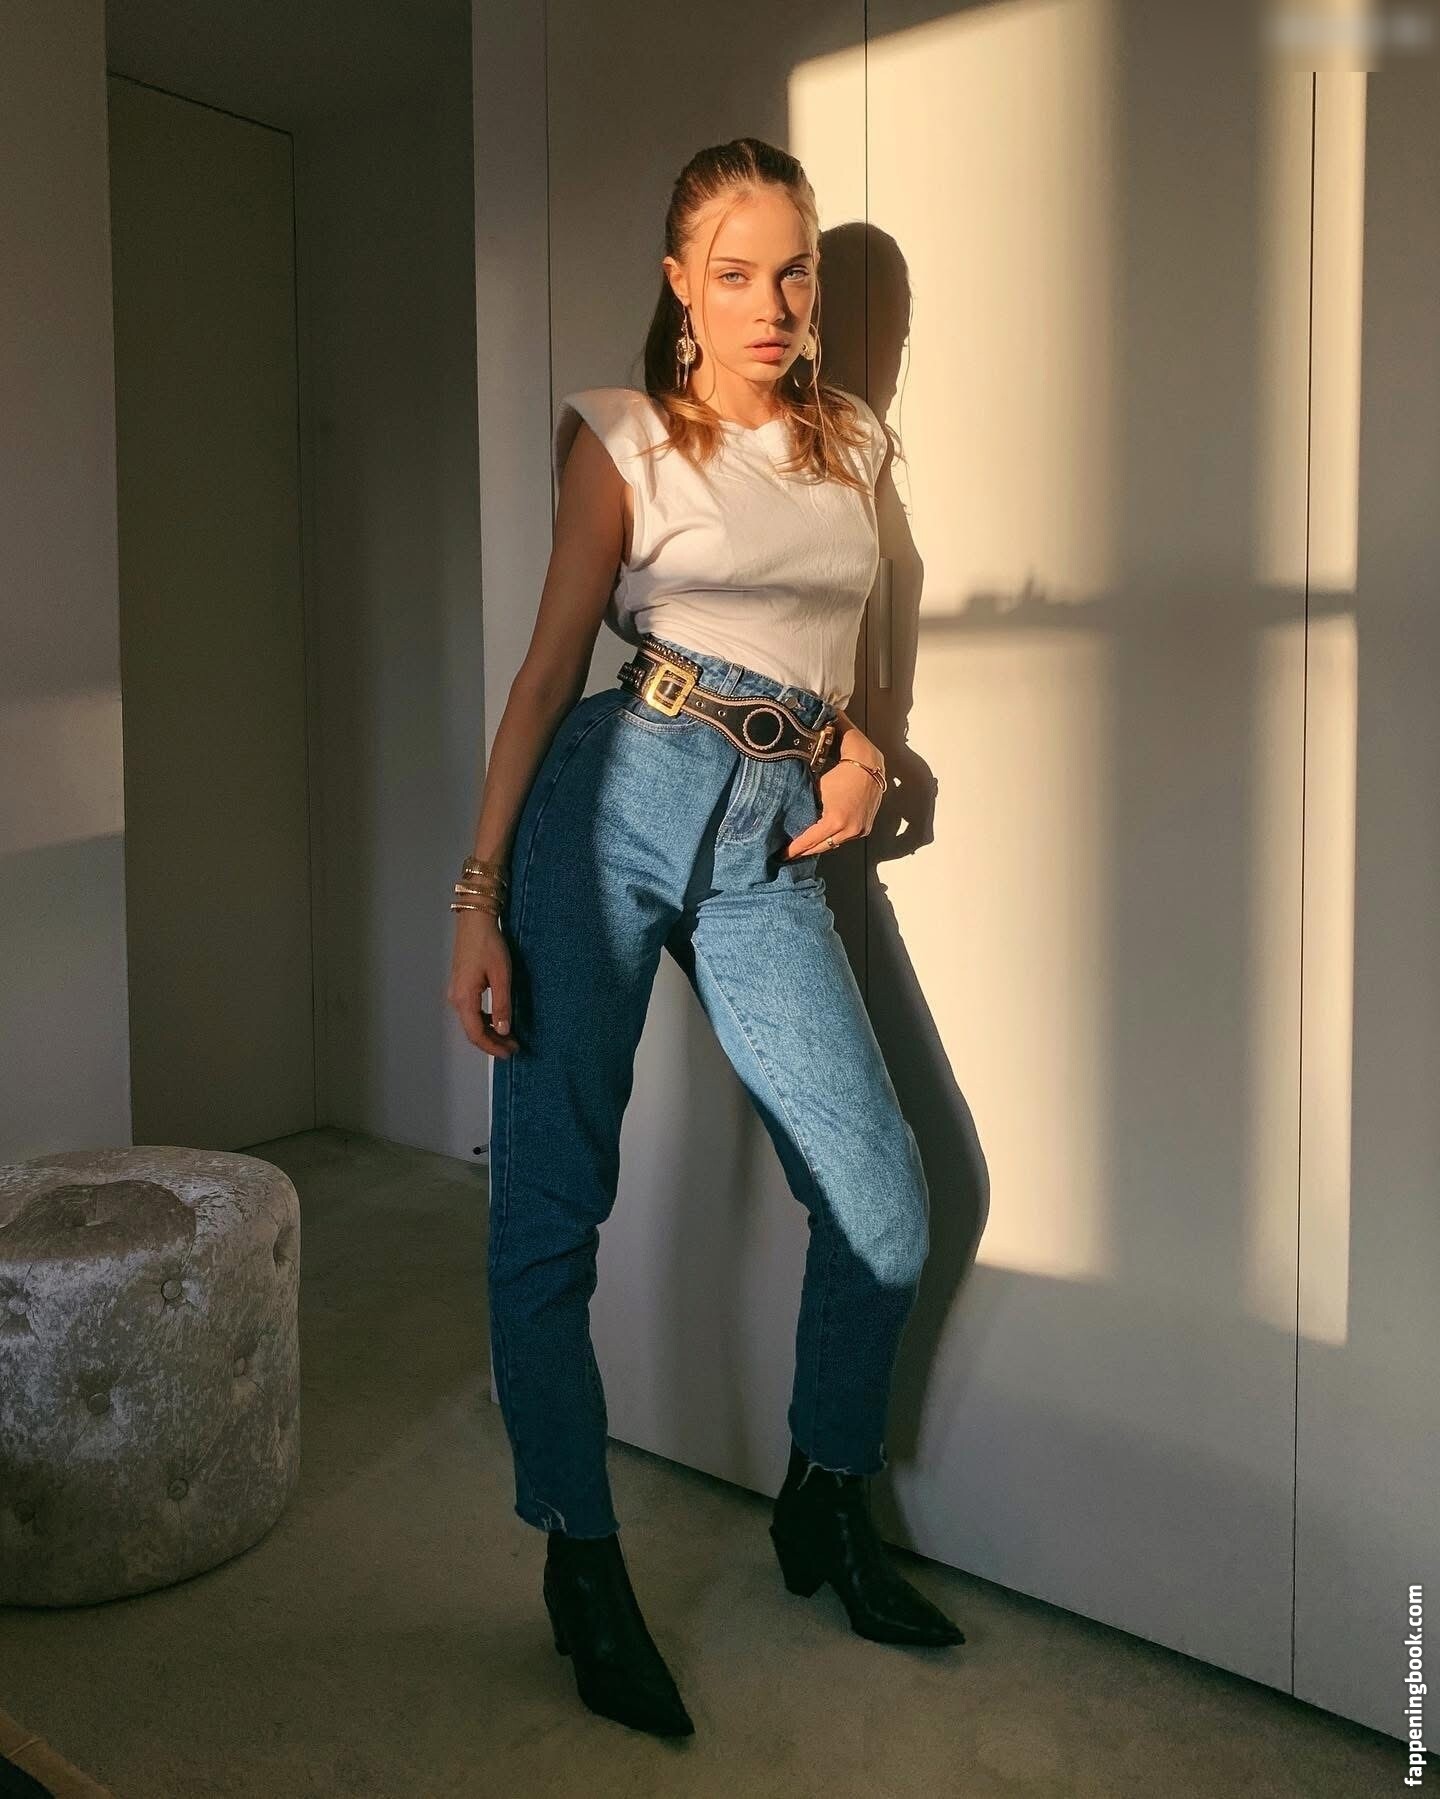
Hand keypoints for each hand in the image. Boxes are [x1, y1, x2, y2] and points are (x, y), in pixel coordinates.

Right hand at [447, 910, 516, 1057]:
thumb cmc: (489, 945)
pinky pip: (471, 1011)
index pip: (476, 1034)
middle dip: (492, 1042)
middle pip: (472, 1031)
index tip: (510, 1052)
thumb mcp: (501, 976)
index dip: (493, 1047)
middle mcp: (456, 999)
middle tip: (513, 1047)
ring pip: (471, 1022)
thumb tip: (503, 1030)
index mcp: (464, 998)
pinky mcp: (461, 986)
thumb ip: (502, 1005)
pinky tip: (498, 1020)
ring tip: (508, 1037)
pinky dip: (484, 1020)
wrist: (475, 922)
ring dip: (489, 1032)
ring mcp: (456, 992)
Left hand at [784, 752, 886, 859]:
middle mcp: (849, 830)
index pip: (810, 840)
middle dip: (805, 852)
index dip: (795, 849)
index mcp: (835, 821)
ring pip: (834, 844)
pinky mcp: (865, 829)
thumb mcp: (819, 792)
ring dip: (820, 845)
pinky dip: (834, 838)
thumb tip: (799, 822)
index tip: (784, 855)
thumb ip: (810, 810)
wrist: (867, 768)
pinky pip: (845, 838)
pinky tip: (824, 837)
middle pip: (822, 847)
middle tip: (791, 854)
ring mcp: (859, 831)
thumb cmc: (842, 776)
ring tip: (806, 847)